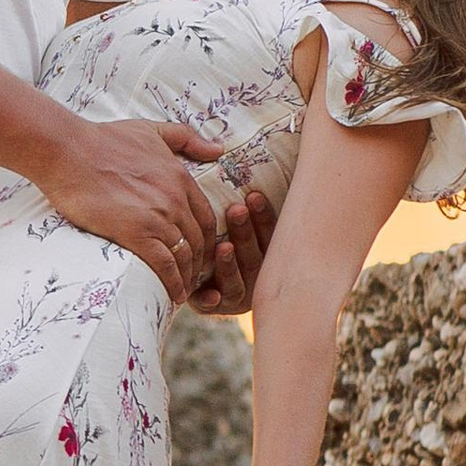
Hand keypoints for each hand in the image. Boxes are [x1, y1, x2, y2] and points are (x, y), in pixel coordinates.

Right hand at [31, 115, 223, 305]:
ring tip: (183, 291)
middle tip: (193, 278)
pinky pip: (164, 265)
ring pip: (184, 255)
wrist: (68, 151)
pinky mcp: (136, 233)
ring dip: (188, 277)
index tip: (200, 253)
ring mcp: (157, 217)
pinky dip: (173, 283)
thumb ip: (187, 138)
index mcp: (180, 177)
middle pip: (199, 240)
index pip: (207, 218)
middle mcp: (175, 199)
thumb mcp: (151, 130)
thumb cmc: (103, 139)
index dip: (208, 241)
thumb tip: (219, 149)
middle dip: (200, 263)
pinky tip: (173, 295)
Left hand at [190, 190, 275, 315]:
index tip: (253, 195)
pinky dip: (212, 299)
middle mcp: (256, 276)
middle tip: (236, 211)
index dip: (263, 216)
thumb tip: (227, 159)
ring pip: (235, 280)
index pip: (269, 234)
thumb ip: (242, 200)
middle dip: (245, 233)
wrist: (196, 277)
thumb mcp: (235, 218)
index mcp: (267, 253)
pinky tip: (212, 294)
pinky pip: (212, 304)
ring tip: (223, 247)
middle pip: (253, 256)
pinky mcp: (213, 306)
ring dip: (230, 264)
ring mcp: (236, 294)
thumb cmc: (221, 234)